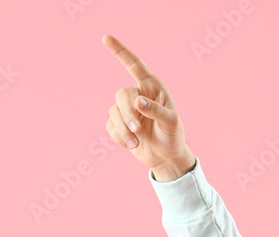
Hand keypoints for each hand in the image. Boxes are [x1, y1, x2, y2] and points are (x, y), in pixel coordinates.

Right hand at [102, 34, 195, 180]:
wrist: (166, 157)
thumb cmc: (173, 136)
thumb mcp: (171, 123)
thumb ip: (156, 110)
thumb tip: (138, 101)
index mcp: (153, 87)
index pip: (135, 65)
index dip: (120, 51)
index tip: (106, 38)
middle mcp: (138, 94)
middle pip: (121, 94)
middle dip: (127, 113)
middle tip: (138, 129)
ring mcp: (127, 110)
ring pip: (113, 111)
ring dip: (124, 129)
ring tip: (135, 142)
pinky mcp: (119, 124)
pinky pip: (110, 126)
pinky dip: (119, 137)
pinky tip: (131, 145)